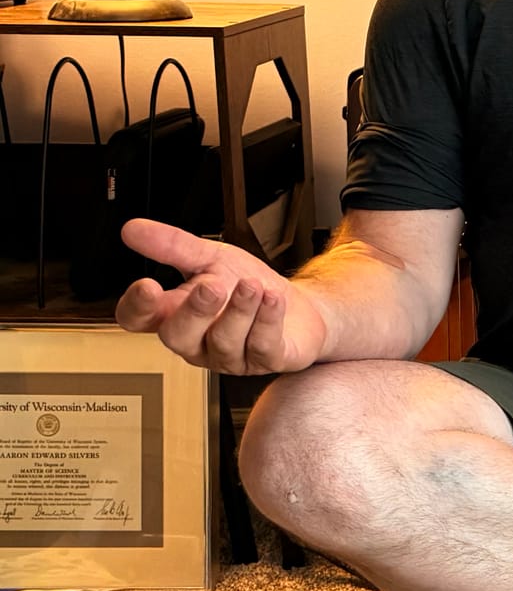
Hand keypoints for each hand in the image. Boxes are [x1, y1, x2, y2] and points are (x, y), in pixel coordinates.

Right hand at [113, 218, 326, 374]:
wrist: (301, 307)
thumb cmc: (248, 285)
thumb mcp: (211, 258)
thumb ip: (173, 246)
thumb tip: (133, 229)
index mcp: (174, 315)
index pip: (139, 319)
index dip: (136, 307)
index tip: (147, 285)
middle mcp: (197, 341)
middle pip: (178, 337)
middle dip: (194, 311)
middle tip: (212, 286)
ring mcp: (230, 356)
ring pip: (224, 341)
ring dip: (239, 310)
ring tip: (252, 285)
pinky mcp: (266, 360)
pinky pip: (262, 346)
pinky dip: (268, 319)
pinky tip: (273, 299)